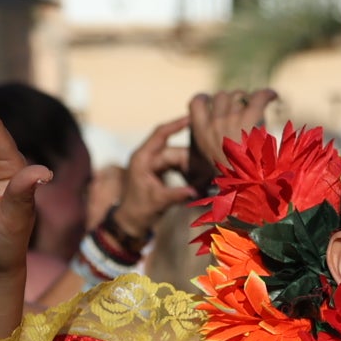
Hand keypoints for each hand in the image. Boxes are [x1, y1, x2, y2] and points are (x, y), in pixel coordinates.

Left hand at [112, 114, 195, 242]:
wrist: (131, 222)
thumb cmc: (139, 211)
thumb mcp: (157, 202)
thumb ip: (176, 194)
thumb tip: (196, 191)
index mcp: (142, 158)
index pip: (160, 134)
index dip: (176, 124)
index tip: (191, 117)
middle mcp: (148, 157)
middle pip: (176, 152)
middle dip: (193, 162)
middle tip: (209, 175)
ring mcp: (155, 164)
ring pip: (180, 160)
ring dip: (192, 170)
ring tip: (205, 182)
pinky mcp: (161, 171)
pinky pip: (179, 167)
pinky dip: (189, 174)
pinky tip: (199, 184)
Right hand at [183, 87, 279, 194]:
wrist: (242, 186)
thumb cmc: (227, 180)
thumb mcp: (207, 162)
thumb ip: (206, 146)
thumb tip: (211, 144)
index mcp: (200, 132)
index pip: (196, 102)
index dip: (205, 98)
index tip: (211, 100)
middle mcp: (214, 122)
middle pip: (220, 96)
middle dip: (230, 99)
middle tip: (241, 107)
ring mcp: (231, 119)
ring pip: (237, 95)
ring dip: (245, 98)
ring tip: (254, 105)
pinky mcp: (249, 119)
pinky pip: (259, 97)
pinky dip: (267, 94)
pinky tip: (273, 96)